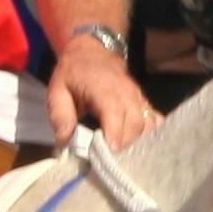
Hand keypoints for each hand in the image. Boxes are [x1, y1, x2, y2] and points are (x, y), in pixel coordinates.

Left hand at [46, 28, 155, 151]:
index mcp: (103, 88)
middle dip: (124, 145)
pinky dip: (151, 135)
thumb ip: (60, 116)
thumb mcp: (57, 91)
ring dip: (137, 142)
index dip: (115, 134)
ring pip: (147, 124)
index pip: (114, 112)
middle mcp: (126, 92)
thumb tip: (65, 142)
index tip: (111, 153)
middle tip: (110, 161)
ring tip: (122, 156)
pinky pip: (155, 120)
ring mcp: (138, 96)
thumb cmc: (72, 73)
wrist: (91, 50)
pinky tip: (140, 147)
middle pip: (135, 123)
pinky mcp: (144, 101)